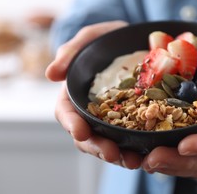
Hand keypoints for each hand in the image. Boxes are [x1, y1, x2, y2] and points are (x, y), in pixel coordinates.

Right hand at [46, 20, 142, 168]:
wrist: (137, 39)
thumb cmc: (109, 37)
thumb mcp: (91, 37)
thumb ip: (71, 51)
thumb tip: (50, 74)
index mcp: (75, 92)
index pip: (66, 112)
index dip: (71, 123)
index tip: (80, 133)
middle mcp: (91, 109)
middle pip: (87, 135)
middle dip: (97, 146)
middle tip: (112, 154)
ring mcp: (111, 116)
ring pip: (107, 141)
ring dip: (117, 154)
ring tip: (133, 160)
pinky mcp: (132, 119)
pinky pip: (130, 138)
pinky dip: (136, 148)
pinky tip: (146, 153)